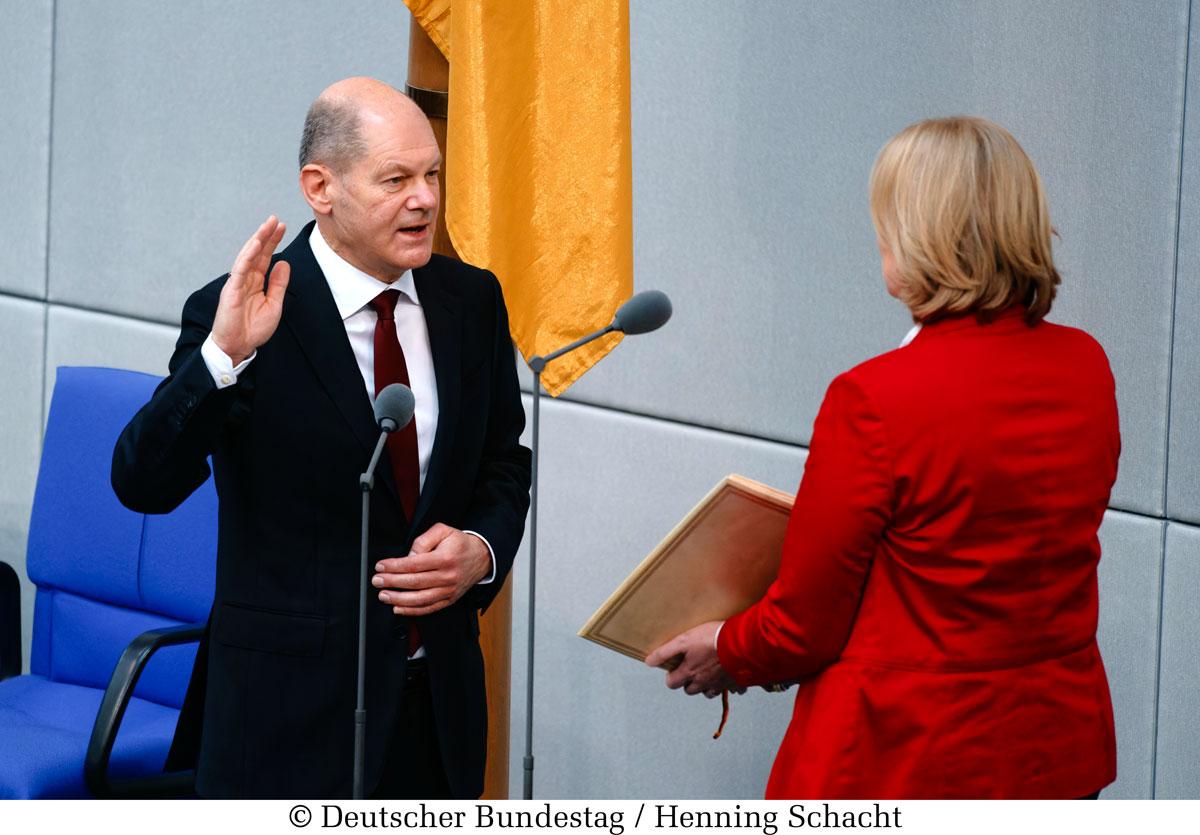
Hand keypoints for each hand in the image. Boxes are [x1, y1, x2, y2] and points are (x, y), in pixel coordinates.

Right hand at [211, 216, 290, 363]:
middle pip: (257, 253)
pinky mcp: (232, 290)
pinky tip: (256, 244)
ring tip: (267, 225)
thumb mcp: (274, 304)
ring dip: (257, 240)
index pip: (265, 258)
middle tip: (276, 220)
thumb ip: (278, 284)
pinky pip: (240, 269)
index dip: (273, 242)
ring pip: (247, 256)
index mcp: (256, 283)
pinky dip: (248, 256)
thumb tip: (284, 263)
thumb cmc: (253, 329)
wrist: (238, 346)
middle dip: (266, 235)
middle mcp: (246, 280)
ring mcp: (237, 283)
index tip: (282, 228)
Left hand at [372, 523, 491, 615]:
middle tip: (377, 581)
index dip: (394, 566)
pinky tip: (398, 608)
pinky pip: (429, 608)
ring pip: (420, 599)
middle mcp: (448, 576)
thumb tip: (409, 555)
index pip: (414, 564)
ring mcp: (449, 590)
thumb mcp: (443, 531)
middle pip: (415, 582)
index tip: (381, 566)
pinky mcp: (449, 599)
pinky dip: (412, 611)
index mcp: (445, 558)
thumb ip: (423, 540)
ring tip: (384, 595)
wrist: (482, 557)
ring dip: (399, 599)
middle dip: (392, 582)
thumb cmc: (459, 543)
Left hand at [645, 621, 738, 696]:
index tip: (673, 670)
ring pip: (709, 692)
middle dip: (688, 682)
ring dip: (706, 686)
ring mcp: (720, 683)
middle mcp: (703, 682)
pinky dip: (729, 685)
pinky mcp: (735, 681)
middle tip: (690, 670)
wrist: (742, 643)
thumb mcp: (683, 640)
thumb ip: (665, 652)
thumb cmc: (713, 639)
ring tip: (708, 674)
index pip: (672, 683)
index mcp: (690, 673)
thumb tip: (649, 661)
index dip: (670, 677)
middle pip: (690, 690)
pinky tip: (730, 675)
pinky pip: (732, 689)